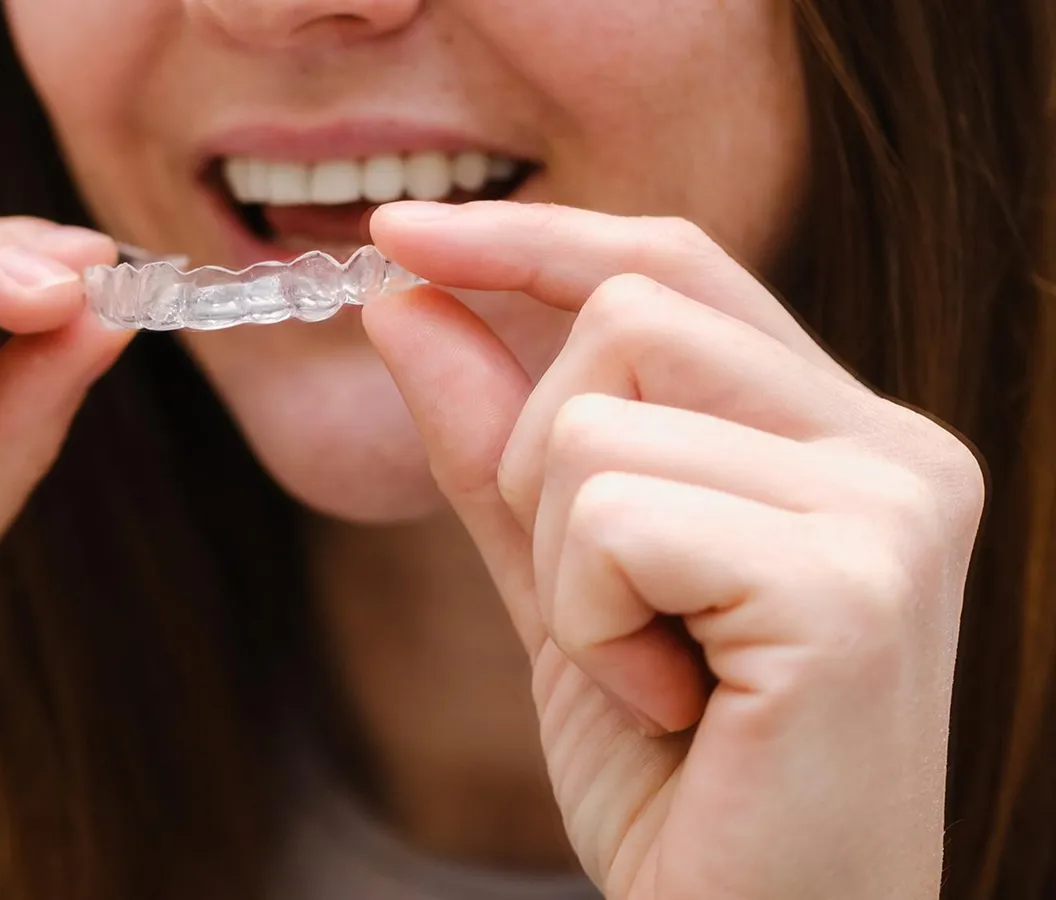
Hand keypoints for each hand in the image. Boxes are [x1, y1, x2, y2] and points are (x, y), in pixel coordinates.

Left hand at [365, 201, 983, 899]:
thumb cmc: (677, 778)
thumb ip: (493, 439)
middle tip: (604, 601)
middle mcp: (895, 451)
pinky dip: (590, 621)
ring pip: (600, 418)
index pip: (674, 267)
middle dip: (540, 458)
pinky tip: (671, 703)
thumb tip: (409, 294)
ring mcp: (890, 511)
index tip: (400, 232)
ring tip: (652, 670)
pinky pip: (614, 517)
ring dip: (566, 561)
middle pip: (628, 312)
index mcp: (843, 438)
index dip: (531, 237)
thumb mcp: (562, 581)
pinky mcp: (852, 587)